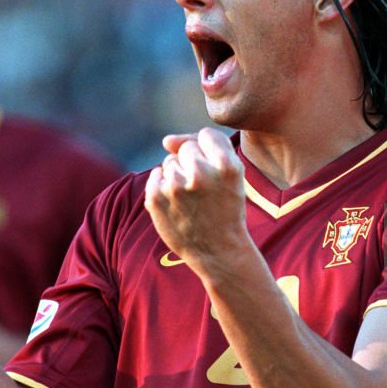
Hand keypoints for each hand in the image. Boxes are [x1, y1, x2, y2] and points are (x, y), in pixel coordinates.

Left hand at [143, 128, 249, 269]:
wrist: (218, 251)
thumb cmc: (226, 208)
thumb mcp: (231, 175)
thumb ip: (204, 146)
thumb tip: (166, 141)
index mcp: (226, 166)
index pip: (207, 135)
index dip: (210, 153)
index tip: (216, 173)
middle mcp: (200, 173)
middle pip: (186, 147)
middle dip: (193, 163)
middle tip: (204, 190)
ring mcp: (175, 186)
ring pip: (170, 162)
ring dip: (178, 176)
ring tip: (192, 200)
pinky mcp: (155, 198)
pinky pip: (156, 175)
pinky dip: (163, 187)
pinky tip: (177, 204)